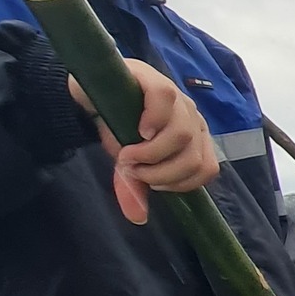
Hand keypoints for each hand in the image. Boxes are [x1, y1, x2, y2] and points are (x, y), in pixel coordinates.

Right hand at [67, 61, 218, 223]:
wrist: (88, 96)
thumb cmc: (116, 128)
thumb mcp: (127, 162)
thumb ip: (134, 186)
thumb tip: (138, 217)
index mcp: (193, 137)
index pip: (207, 169)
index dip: (180, 184)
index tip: (152, 184)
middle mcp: (190, 117)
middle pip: (194, 158)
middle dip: (162, 174)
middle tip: (134, 171)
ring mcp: (175, 98)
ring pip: (182, 135)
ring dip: (152, 154)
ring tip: (127, 155)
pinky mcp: (152, 78)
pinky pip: (164, 99)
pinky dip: (152, 121)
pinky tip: (137, 130)